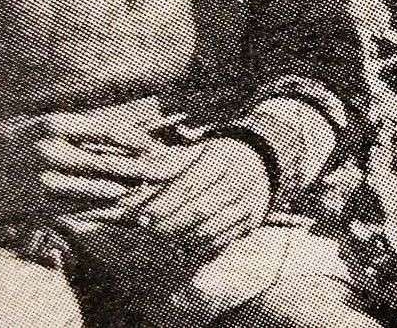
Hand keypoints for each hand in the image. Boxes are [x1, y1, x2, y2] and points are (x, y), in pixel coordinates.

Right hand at [0, 99, 178, 220]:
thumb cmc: (29, 141)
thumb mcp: (55, 127)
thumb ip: (88, 133)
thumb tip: (130, 140)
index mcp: (57, 125)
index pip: (106, 131)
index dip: (134, 140)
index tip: (154, 147)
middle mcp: (51, 152)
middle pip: (105, 162)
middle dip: (135, 168)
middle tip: (161, 170)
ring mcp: (45, 180)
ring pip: (94, 187)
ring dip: (122, 188)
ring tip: (142, 186)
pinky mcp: (41, 204)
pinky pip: (79, 206)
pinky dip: (104, 206)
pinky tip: (122, 206)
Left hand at [117, 136, 272, 248]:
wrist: (259, 162)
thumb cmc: (217, 156)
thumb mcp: (196, 151)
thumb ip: (167, 166)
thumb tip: (137, 183)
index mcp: (222, 158)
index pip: (188, 185)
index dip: (163, 203)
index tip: (142, 214)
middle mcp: (239, 181)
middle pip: (198, 210)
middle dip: (168, 223)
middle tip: (146, 226)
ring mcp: (247, 204)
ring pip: (208, 231)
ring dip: (179, 237)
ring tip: (160, 234)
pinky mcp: (250, 223)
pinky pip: (220, 242)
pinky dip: (197, 246)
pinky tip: (181, 240)